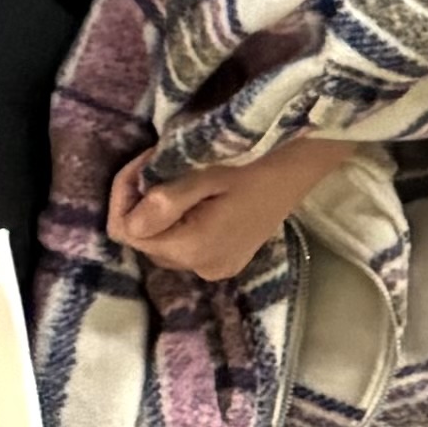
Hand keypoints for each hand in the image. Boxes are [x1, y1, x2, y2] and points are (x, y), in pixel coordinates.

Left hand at [108, 133, 359, 287]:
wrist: (303, 162)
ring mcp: (217, 267)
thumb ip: (164, 200)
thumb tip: (127, 225)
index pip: (128, 232)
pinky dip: (180, 220)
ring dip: (160, 209)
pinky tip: (196, 194)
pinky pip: (186, 244)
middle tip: (158, 161)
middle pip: (145, 239)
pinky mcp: (228, 259)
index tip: (144, 160)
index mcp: (195, 248)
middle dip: (141, 200)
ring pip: (164, 242)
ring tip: (178, 174)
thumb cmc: (256, 158)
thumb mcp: (206, 172)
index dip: (125, 194)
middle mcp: (203, 268)